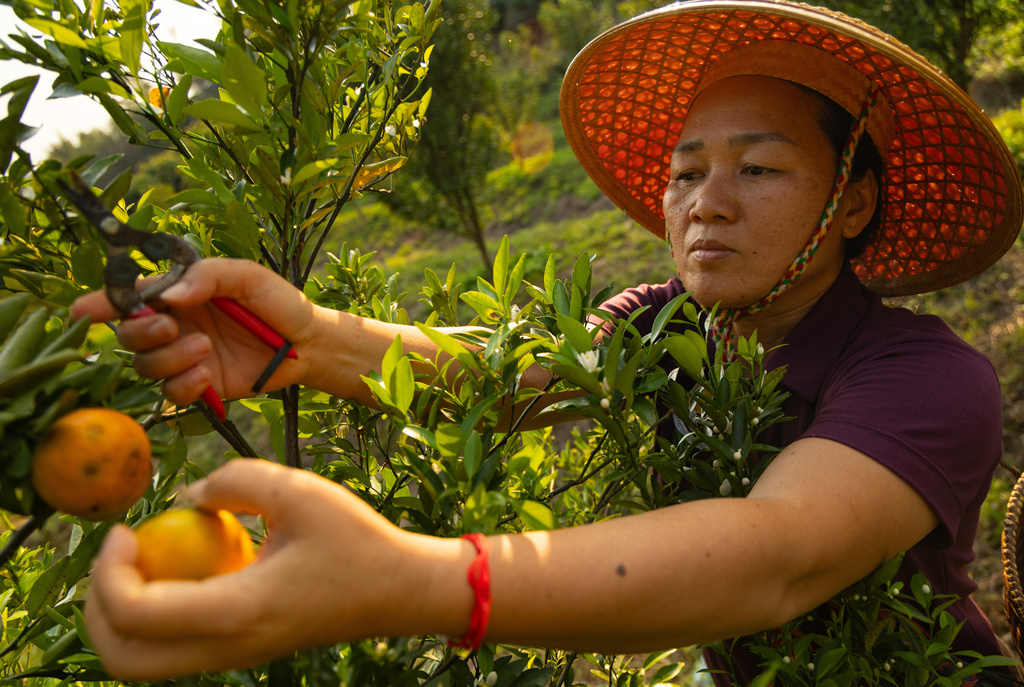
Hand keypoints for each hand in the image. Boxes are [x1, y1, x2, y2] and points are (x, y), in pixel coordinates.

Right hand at [70, 259, 314, 404]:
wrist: (308, 343)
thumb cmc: (279, 302)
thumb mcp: (248, 277)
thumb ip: (208, 276)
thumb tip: (170, 293)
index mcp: (179, 294)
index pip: (129, 297)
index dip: (101, 305)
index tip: (83, 312)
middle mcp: (175, 325)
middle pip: (129, 335)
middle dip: (141, 332)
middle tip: (172, 326)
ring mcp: (185, 357)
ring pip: (147, 366)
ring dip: (169, 358)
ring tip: (205, 348)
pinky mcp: (201, 384)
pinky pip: (171, 392)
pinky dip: (183, 385)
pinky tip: (206, 375)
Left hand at [84, 459, 448, 680]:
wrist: (398, 590)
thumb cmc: (355, 540)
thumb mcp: (298, 491)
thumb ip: (234, 480)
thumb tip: (188, 497)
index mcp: (236, 612)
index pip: (135, 615)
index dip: (108, 571)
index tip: (127, 529)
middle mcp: (226, 648)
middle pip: (121, 658)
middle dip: (96, 605)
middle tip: (117, 553)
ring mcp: (232, 657)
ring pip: (141, 662)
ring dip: (121, 615)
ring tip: (143, 561)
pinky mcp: (239, 652)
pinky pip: (171, 649)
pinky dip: (153, 616)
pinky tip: (183, 567)